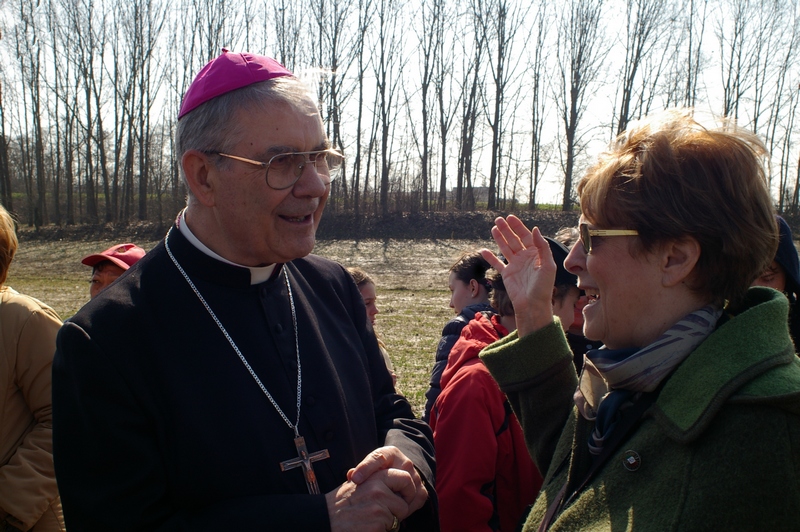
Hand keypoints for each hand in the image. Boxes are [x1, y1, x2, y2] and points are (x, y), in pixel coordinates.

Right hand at [326, 472, 412, 531]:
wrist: (325, 518)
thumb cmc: (342, 503)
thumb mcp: (360, 483)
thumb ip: (378, 481)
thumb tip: (403, 480)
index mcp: (376, 477)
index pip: (406, 478)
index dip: (408, 489)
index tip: (402, 496)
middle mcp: (379, 490)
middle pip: (404, 503)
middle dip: (398, 510)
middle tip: (385, 513)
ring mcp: (378, 507)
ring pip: (398, 518)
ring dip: (389, 522)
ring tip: (370, 519)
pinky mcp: (377, 523)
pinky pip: (390, 529)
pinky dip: (382, 530)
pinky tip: (367, 527)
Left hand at [348, 446, 427, 512]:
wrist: (399, 474)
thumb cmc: (379, 472)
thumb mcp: (370, 467)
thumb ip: (360, 471)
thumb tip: (351, 475)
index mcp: (390, 454)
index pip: (378, 458)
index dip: (365, 468)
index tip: (355, 479)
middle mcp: (405, 462)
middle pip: (398, 475)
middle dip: (386, 489)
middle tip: (370, 501)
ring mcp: (415, 475)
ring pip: (409, 488)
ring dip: (397, 500)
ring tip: (381, 509)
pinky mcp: (421, 488)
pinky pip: (417, 499)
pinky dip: (407, 508)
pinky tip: (394, 514)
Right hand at [481, 215, 556, 335]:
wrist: (533, 305)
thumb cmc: (543, 287)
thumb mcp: (547, 265)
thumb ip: (542, 247)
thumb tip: (535, 229)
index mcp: (536, 254)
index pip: (526, 236)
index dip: (518, 226)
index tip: (510, 218)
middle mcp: (525, 257)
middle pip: (514, 239)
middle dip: (507, 229)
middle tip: (498, 219)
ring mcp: (515, 265)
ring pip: (505, 248)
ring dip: (499, 238)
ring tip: (493, 228)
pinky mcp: (507, 274)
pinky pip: (497, 263)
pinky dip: (490, 257)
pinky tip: (483, 250)